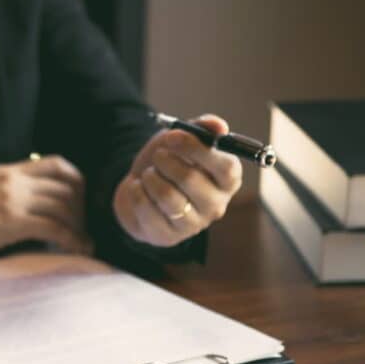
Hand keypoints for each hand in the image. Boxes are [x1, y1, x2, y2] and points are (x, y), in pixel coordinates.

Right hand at [0, 156, 90, 265]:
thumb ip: (10, 190)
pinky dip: (70, 239)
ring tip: (83, 241)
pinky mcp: (10, 222)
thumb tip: (35, 204)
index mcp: (10, 171)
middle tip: (84, 226)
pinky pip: (53, 228)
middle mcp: (14, 180)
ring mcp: (13, 200)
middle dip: (83, 208)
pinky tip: (76, 248)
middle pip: (67, 186)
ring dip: (79, 226)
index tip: (81, 200)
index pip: (57, 164)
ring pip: (64, 207)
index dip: (77, 181)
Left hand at [113, 115, 241, 246]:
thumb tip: (219, 126)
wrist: (140, 190)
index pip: (225, 168)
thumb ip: (201, 128)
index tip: (173, 137)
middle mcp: (216, 205)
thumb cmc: (169, 162)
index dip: (197, 149)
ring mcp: (193, 224)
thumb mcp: (183, 139)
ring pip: (168, 196)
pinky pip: (147, 209)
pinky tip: (139, 189)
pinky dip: (136, 192)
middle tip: (158, 155)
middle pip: (191, 180)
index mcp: (228, 180)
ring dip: (151, 177)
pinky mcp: (168, 236)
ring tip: (148, 173)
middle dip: (166, 161)